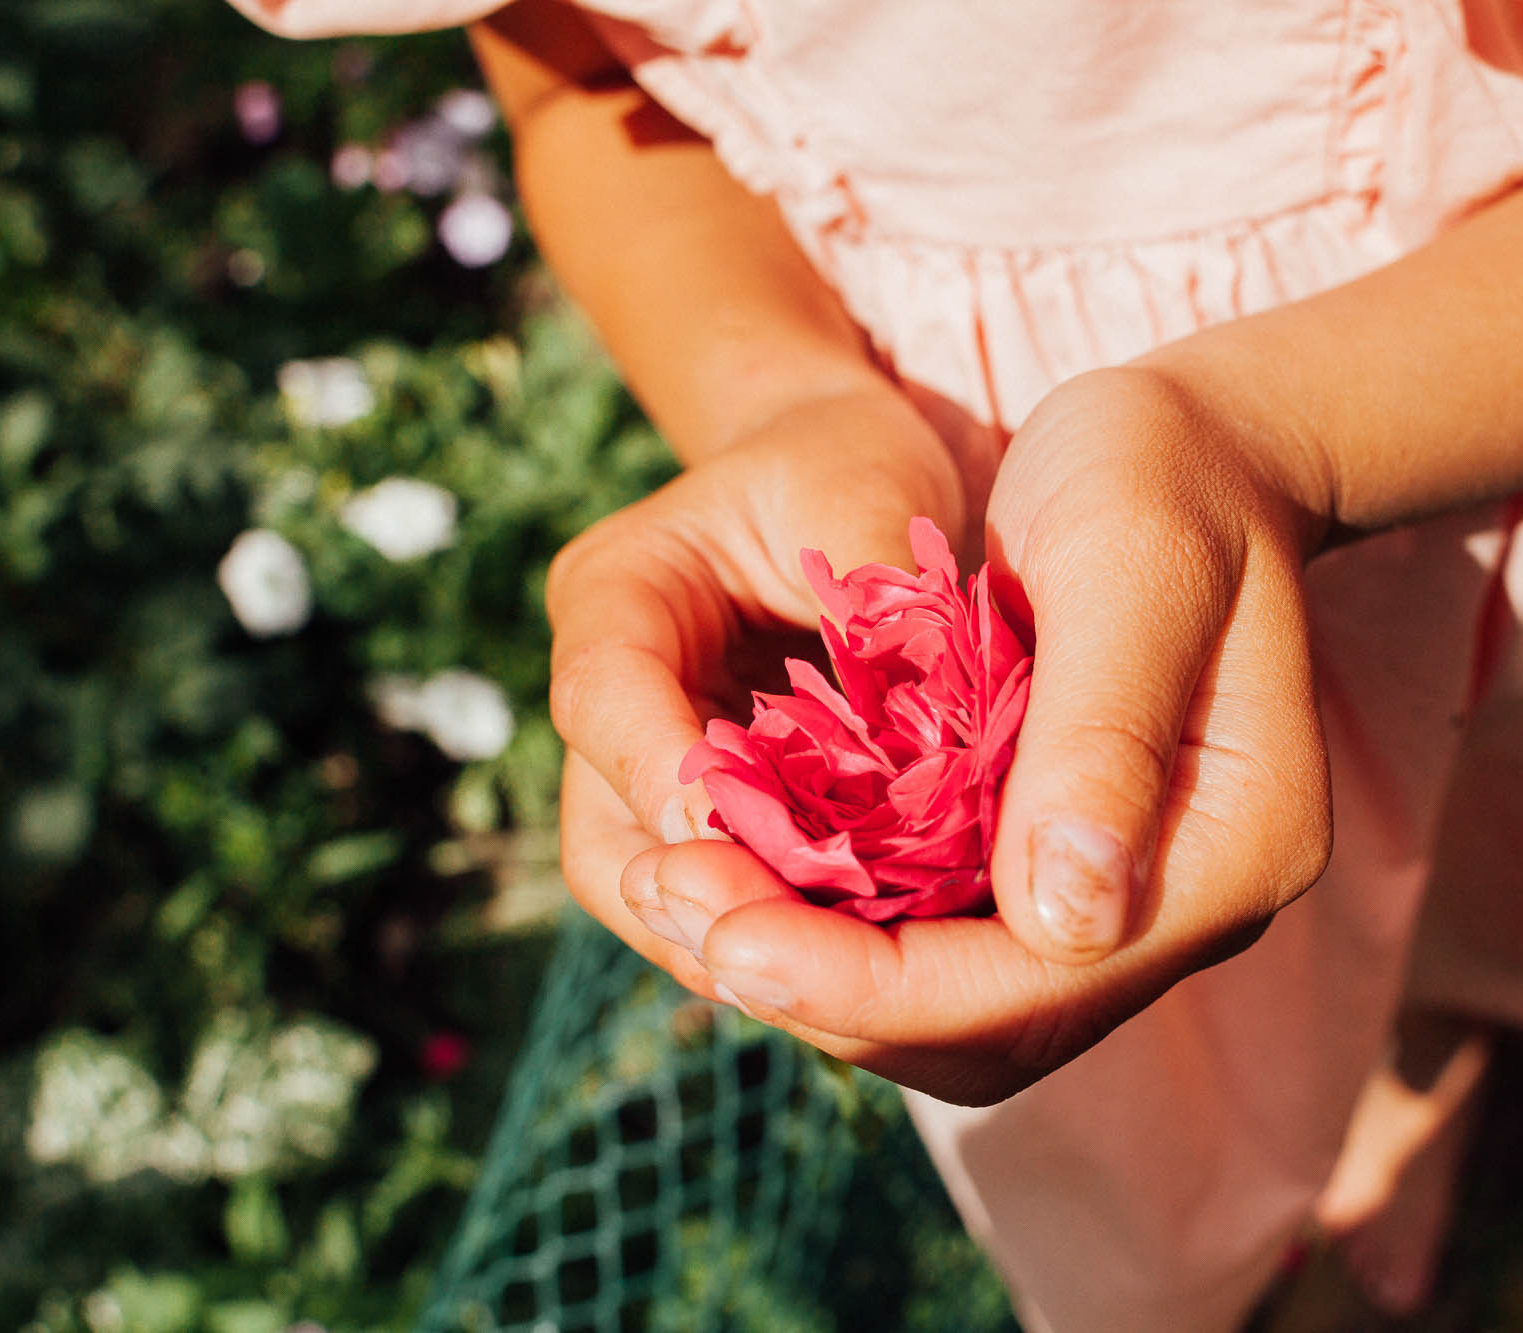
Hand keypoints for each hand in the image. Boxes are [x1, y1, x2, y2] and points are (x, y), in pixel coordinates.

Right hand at [547, 386, 967, 991]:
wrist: (841, 477)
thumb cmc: (848, 464)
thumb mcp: (864, 491)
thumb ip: (874, 602)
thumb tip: (918, 733)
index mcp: (617, 591)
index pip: (604, 697)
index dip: (661, 777)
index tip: (738, 838)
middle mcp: (613, 695)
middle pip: (606, 836)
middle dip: (698, 902)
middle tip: (801, 954)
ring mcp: (646, 771)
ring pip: (651, 893)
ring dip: (739, 943)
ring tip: (842, 985)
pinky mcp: (707, 820)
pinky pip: (720, 903)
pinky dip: (782, 940)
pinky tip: (865, 968)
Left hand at [623, 365, 1335, 1104]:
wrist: (1189, 451)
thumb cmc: (1161, 473)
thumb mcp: (1132, 565)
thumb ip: (1102, 737)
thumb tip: (1061, 923)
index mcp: (1232, 851)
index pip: (1038, 984)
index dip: (876, 984)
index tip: (731, 937)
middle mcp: (1180, 912)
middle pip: (982, 1029)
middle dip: (818, 988)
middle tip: (671, 902)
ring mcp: (1115, 904)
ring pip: (944, 1013)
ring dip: (806, 972)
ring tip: (673, 893)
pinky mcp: (1048, 873)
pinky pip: (931, 950)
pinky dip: (829, 932)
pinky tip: (734, 873)